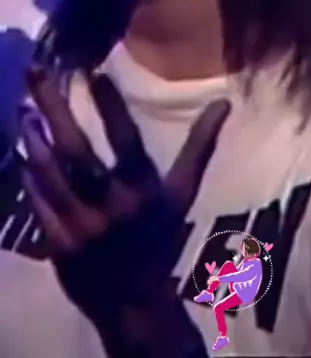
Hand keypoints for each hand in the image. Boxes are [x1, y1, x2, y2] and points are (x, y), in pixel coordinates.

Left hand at [20, 65, 229, 355]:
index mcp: (144, 190)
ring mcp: (82, 227)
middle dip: (55, 109)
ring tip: (25, 109)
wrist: (134, 301)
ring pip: (52, 176)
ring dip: (36, 140)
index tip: (94, 71)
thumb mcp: (182, 193)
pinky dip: (31, 178)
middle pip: (78, 151)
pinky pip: (39, 205)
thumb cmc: (160, 236)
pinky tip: (25, 154)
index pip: (125, 140)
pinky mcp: (59, 245)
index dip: (111, 106)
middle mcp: (112, 206)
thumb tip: (222, 103)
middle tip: (37, 72)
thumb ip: (198, 146)